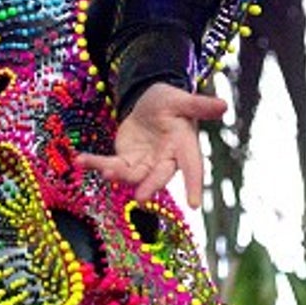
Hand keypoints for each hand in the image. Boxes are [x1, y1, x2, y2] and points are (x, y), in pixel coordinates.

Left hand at [77, 83, 226, 208]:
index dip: (194, 185)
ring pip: (131, 174)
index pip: (193, 168)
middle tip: (140, 198)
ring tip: (103, 170)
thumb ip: (199, 104)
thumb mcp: (181, 99)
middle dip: (148, 186)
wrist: (149, 104)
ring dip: (117, 174)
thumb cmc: (170, 103)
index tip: (194, 204)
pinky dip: (95, 163)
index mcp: (183, 147)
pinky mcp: (126, 160)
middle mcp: (165, 161)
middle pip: (157, 177)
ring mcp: (144, 164)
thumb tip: (224, 106)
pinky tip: (81, 159)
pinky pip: (110, 164)